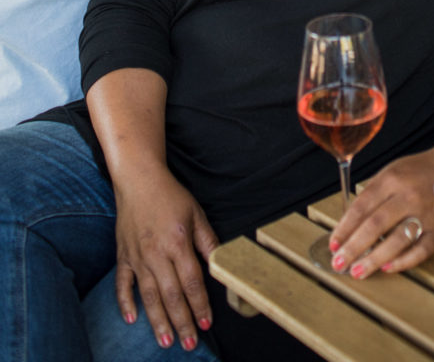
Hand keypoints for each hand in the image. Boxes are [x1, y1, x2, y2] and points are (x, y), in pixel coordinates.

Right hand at [112, 165, 218, 350]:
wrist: (138, 179)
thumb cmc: (171, 195)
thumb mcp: (196, 213)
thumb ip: (207, 241)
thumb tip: (220, 263)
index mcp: (178, 243)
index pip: (192, 282)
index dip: (200, 305)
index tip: (207, 324)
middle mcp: (156, 254)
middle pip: (171, 296)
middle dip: (182, 322)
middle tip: (189, 344)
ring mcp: (137, 257)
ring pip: (148, 296)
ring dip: (158, 321)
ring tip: (166, 341)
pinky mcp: (123, 255)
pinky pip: (122, 284)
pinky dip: (125, 303)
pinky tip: (132, 320)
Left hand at [327, 151, 433, 279]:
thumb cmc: (416, 171)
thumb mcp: (390, 171)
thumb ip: (372, 194)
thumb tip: (349, 224)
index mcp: (392, 179)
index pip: (362, 206)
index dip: (345, 227)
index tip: (333, 244)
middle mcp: (408, 196)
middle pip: (376, 225)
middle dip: (354, 247)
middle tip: (339, 263)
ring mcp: (426, 213)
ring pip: (397, 240)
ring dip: (374, 258)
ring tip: (357, 271)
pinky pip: (421, 250)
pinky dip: (403, 261)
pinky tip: (387, 268)